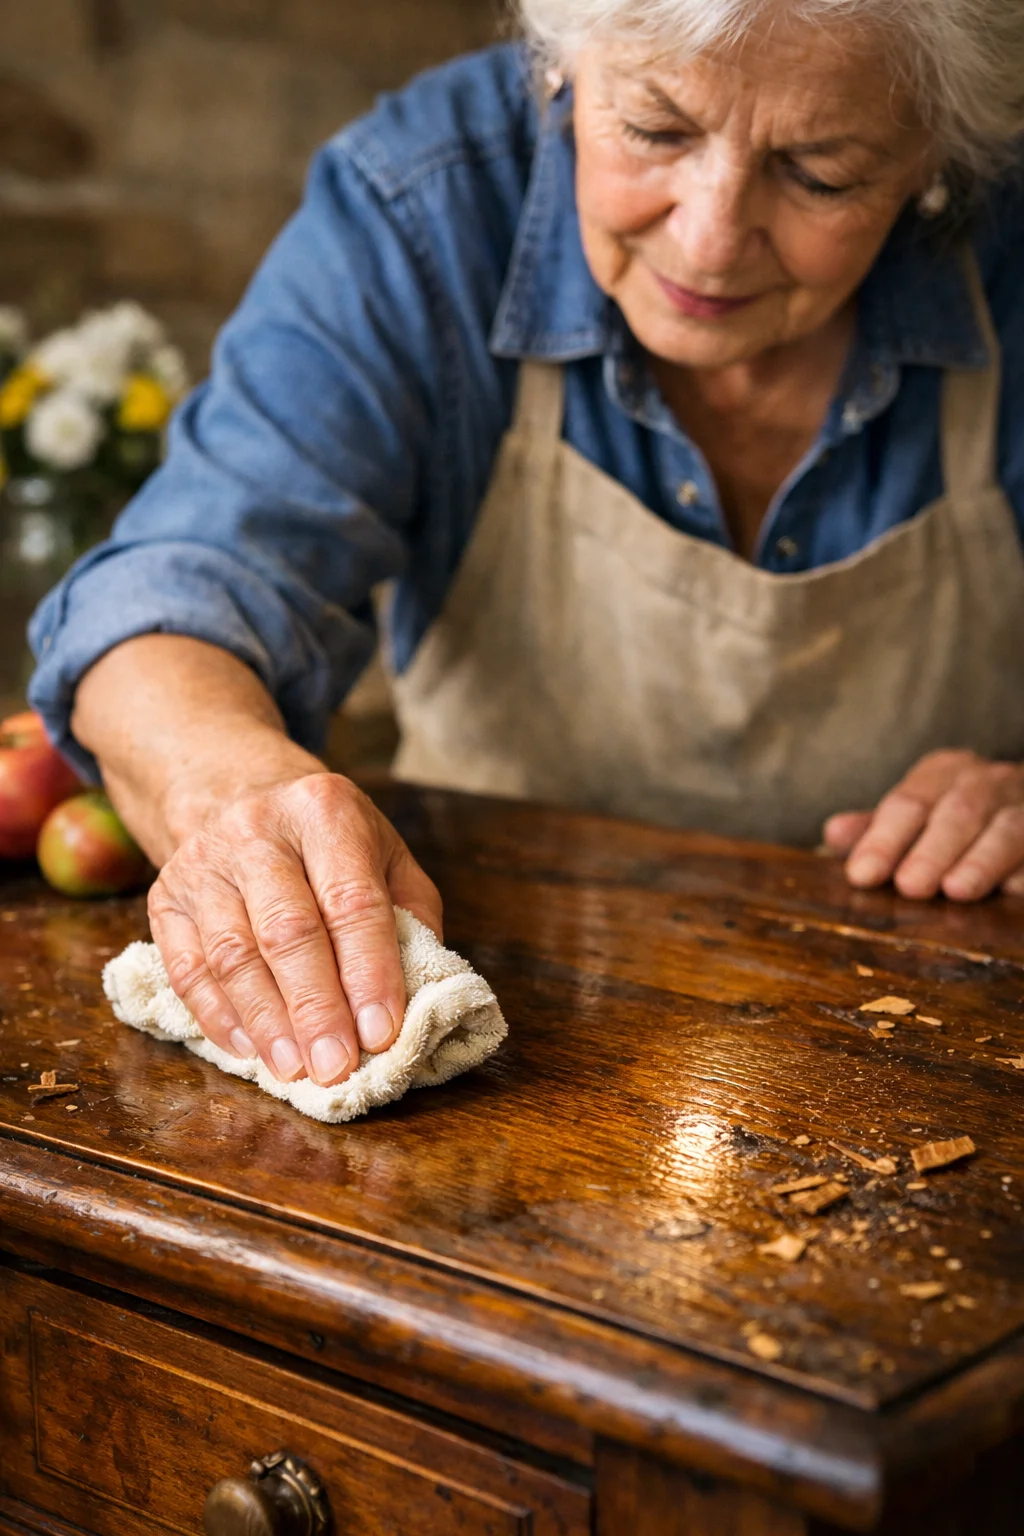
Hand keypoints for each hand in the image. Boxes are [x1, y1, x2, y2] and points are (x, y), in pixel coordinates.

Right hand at [147, 773, 442, 1085]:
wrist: (236, 793)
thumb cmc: (329, 842)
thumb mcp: (386, 855)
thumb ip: (409, 918)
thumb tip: (417, 1000)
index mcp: (325, 811)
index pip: (351, 901)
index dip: (368, 972)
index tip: (381, 1032)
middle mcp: (258, 829)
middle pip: (287, 931)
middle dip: (315, 1008)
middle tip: (336, 1066)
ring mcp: (203, 863)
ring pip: (232, 954)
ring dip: (266, 1022)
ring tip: (294, 1070)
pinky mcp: (165, 898)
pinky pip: (187, 968)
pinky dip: (218, 1016)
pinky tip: (248, 1050)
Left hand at [824, 751, 1023, 901]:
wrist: (1023, 800)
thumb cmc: (955, 814)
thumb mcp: (914, 812)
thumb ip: (876, 828)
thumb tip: (833, 834)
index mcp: (943, 773)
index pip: (907, 803)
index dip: (883, 839)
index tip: (861, 874)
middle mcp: (987, 782)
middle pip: (958, 812)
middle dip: (933, 851)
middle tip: (910, 886)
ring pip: (1009, 829)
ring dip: (982, 861)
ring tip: (957, 890)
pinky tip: (1011, 893)